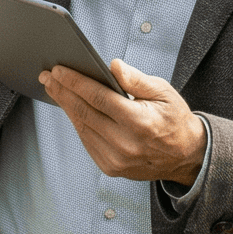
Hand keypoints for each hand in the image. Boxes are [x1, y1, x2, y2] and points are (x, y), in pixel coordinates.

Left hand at [36, 61, 205, 186]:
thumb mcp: (164, 93)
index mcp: (140, 122)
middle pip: (84, 112)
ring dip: (66, 106)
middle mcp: (125, 144)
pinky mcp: (111, 168)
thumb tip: (112, 65)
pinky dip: (77, 123)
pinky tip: (70, 108)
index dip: (75, 82)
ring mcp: (117, 159)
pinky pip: (87, 141)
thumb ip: (136, 80)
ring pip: (82, 127)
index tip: (59, 69)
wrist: (186, 157)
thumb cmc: (175, 120)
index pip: (98, 98)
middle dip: (63, 91)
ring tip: (54, 88)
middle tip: (47, 76)